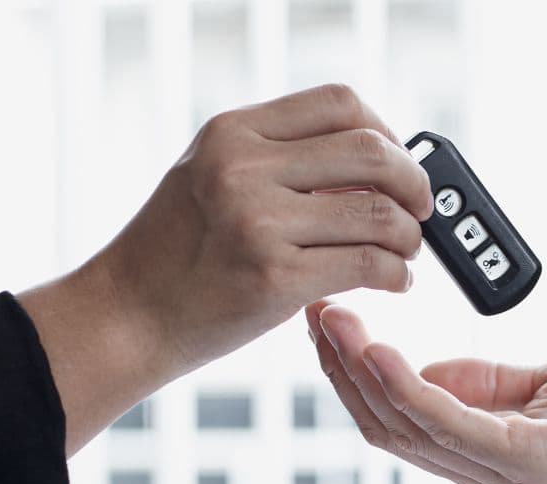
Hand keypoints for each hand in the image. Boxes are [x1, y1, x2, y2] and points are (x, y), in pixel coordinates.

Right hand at [21, 84, 432, 454]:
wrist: (125, 317)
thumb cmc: (173, 255)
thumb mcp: (208, 178)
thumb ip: (275, 161)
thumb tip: (369, 160)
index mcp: (232, 134)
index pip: (340, 103)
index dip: (386, 131)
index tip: (397, 162)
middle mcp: (243, 169)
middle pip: (371, 152)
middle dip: (414, 182)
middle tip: (421, 210)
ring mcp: (258, 223)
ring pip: (379, 212)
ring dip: (410, 236)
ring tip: (405, 254)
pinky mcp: (274, 279)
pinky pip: (369, 265)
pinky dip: (398, 274)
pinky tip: (393, 282)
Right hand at [305, 302, 546, 483]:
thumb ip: (486, 384)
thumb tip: (427, 372)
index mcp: (491, 459)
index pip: (399, 425)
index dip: (355, 375)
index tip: (330, 319)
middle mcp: (491, 479)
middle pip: (388, 430)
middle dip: (341, 370)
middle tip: (313, 309)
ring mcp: (512, 478)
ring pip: (407, 430)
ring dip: (360, 372)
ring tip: (332, 319)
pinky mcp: (538, 463)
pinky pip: (453, 426)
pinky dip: (409, 388)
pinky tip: (380, 349)